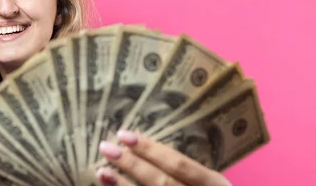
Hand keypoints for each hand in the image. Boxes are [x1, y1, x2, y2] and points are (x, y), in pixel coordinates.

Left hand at [96, 130, 230, 185]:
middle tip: (105, 147)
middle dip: (132, 165)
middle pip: (162, 183)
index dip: (151, 149)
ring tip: (101, 172)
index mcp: (214, 185)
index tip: (124, 135)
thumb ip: (184, 172)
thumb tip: (140, 148)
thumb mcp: (209, 184)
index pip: (179, 165)